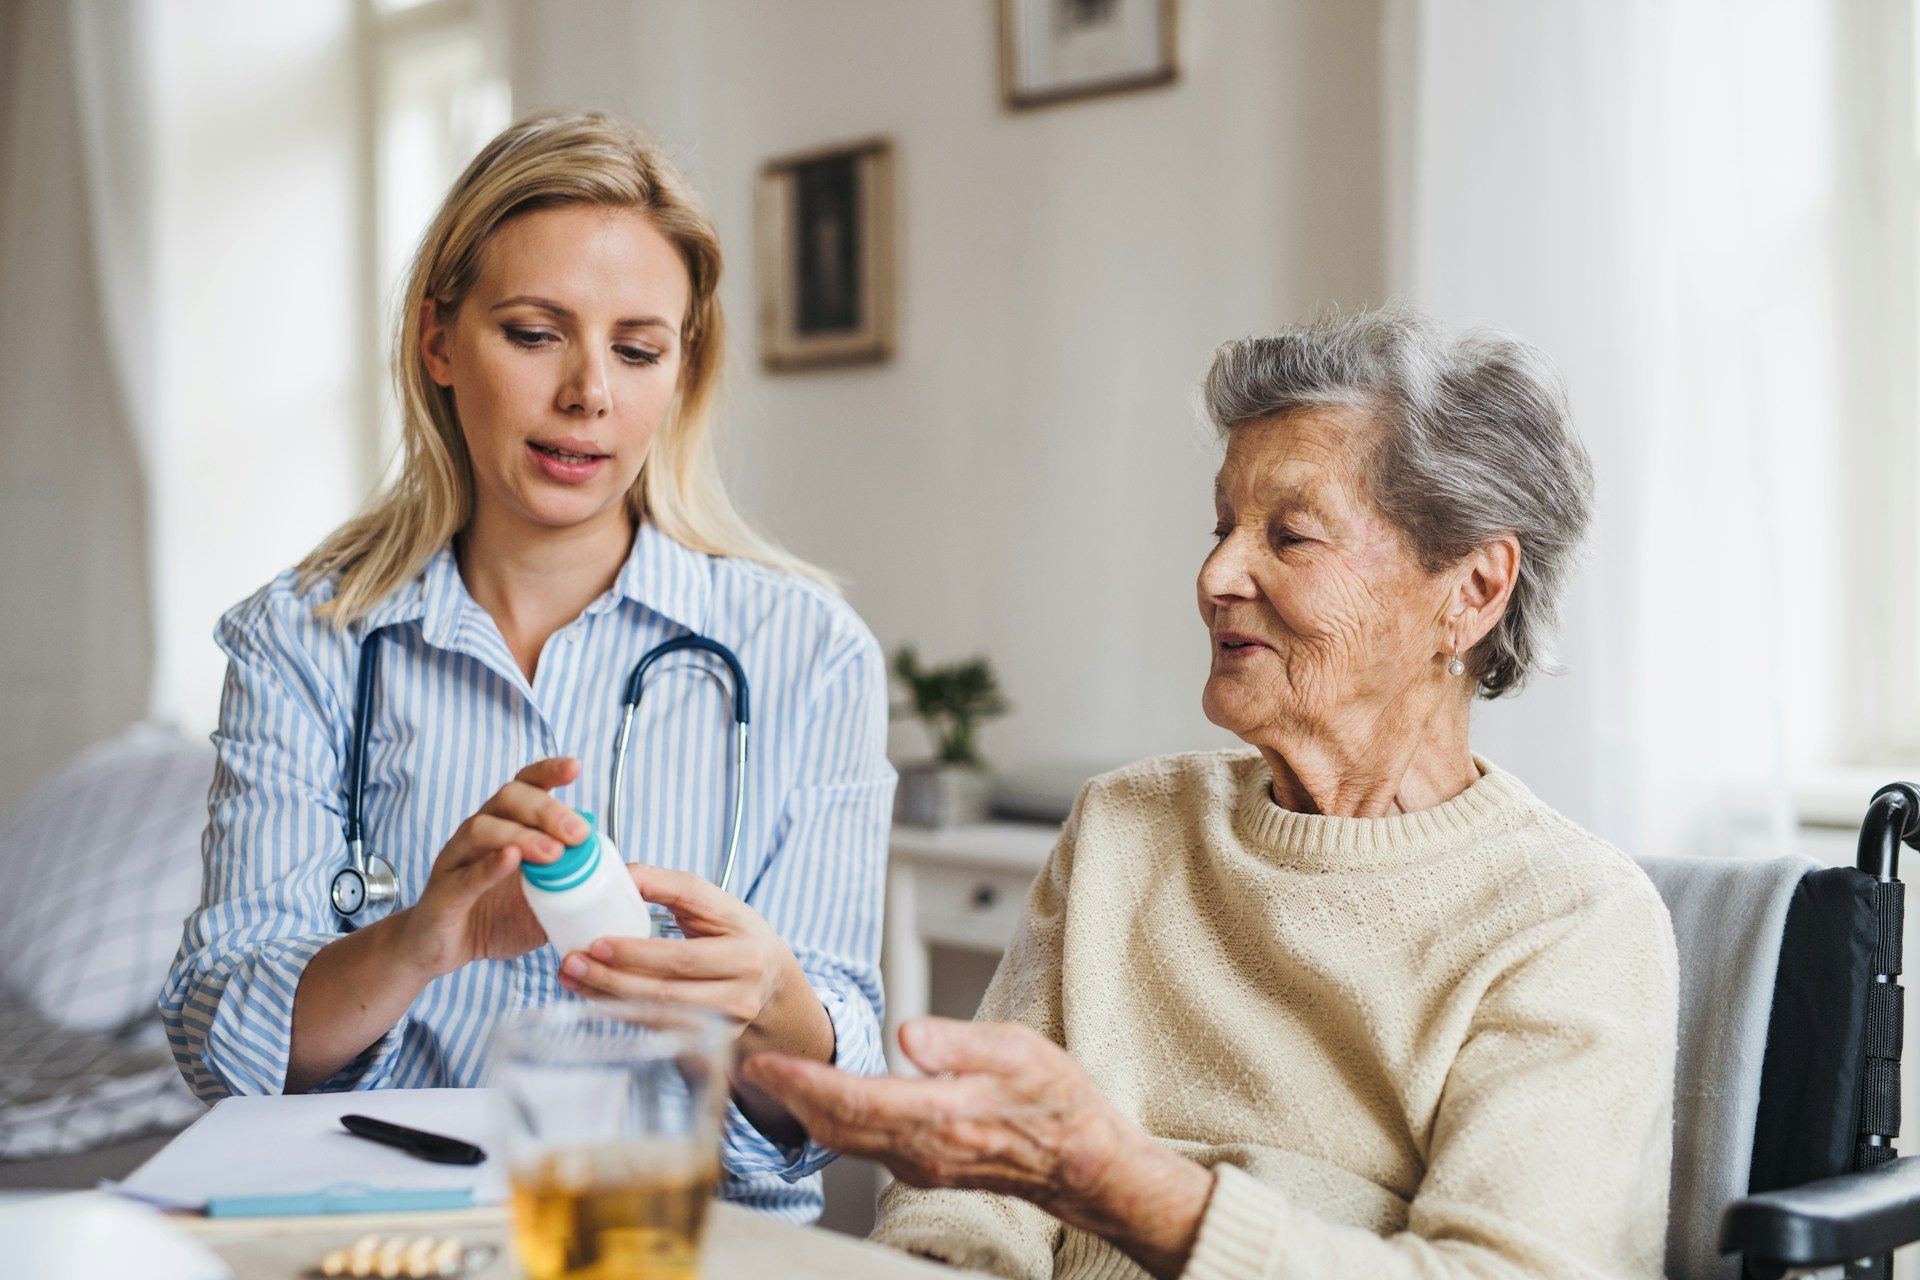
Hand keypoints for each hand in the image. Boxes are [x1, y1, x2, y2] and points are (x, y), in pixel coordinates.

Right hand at [392, 757, 585, 977]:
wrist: (441, 950)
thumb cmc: (493, 916)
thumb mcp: (542, 897)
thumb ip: (571, 880)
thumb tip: (619, 874)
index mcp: (505, 825)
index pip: (525, 785)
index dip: (548, 772)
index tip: (575, 768)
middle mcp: (478, 833)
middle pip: (508, 800)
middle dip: (546, 810)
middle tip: (577, 832)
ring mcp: (456, 860)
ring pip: (483, 829)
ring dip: (522, 835)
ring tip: (553, 853)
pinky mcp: (442, 893)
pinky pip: (464, 874)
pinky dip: (489, 866)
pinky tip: (511, 861)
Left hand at [556, 866, 820, 1057]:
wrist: (767, 977)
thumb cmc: (734, 932)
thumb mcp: (714, 902)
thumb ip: (671, 885)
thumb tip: (623, 874)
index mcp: (746, 952)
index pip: (684, 957)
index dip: (638, 953)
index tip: (598, 942)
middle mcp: (741, 994)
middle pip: (666, 992)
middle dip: (612, 979)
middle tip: (573, 962)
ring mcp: (726, 1024)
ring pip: (656, 1016)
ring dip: (608, 998)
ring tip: (573, 977)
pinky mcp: (709, 1044)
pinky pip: (656, 1029)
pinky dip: (620, 1012)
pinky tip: (594, 995)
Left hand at [740, 1017, 1213, 1278]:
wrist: (1085, 1164)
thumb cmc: (1057, 1104)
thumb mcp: (1016, 1052)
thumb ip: (956, 1043)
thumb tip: (907, 1034)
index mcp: (938, 1117)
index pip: (852, 1100)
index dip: (801, 1082)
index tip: (763, 1062)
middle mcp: (920, 1150)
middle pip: (835, 1126)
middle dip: (788, 1096)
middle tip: (747, 1066)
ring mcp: (920, 1164)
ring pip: (847, 1140)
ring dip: (806, 1110)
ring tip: (775, 1081)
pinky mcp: (926, 1166)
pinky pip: (866, 1146)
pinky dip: (834, 1121)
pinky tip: (827, 1102)